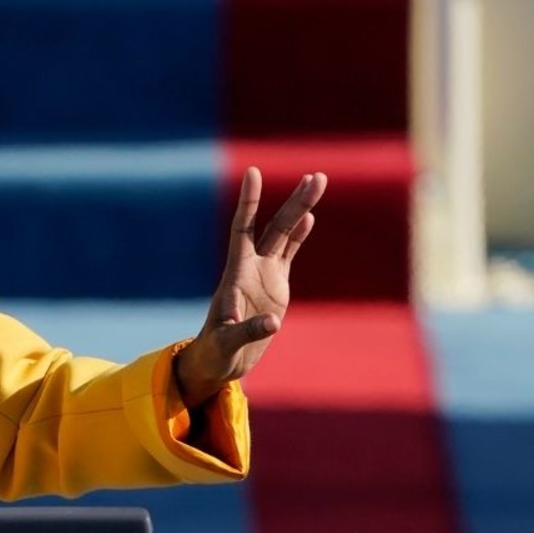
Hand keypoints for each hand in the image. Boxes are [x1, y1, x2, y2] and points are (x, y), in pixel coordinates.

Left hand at [175, 168, 327, 407]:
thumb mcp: (228, 344)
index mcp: (236, 274)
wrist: (220, 360)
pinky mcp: (276, 287)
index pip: (243, 228)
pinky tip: (310, 218)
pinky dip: (300, 236)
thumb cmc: (216, 352)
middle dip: (295, 202)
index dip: (249, 202)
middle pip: (275, 227)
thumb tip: (273, 323)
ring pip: (285, 235)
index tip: (253, 172)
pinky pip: (289, 255)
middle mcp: (251, 267)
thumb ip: (247, 331)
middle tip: (317, 176)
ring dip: (301, 210)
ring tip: (317, 181)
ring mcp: (264, 274)